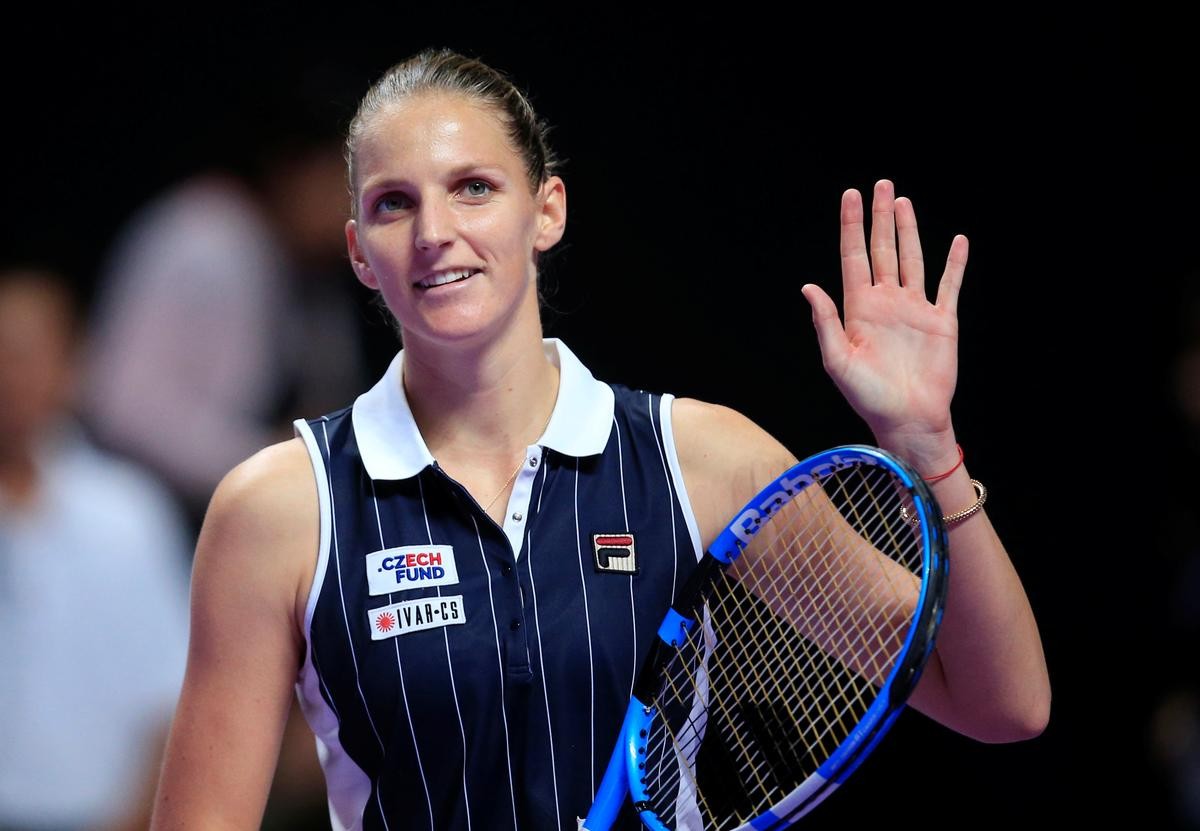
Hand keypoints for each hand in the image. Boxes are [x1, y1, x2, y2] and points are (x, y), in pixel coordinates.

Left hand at [801, 179, 967, 470]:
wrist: (907, 420)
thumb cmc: (868, 397)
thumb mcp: (838, 361)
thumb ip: (825, 323)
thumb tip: (808, 287)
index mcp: (859, 308)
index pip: (854, 256)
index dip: (852, 225)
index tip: (851, 195)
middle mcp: (886, 302)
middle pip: (883, 249)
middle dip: (881, 217)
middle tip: (881, 185)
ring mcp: (914, 309)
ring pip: (912, 259)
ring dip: (909, 230)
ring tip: (903, 202)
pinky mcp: (942, 321)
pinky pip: (949, 285)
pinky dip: (954, 263)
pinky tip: (957, 241)